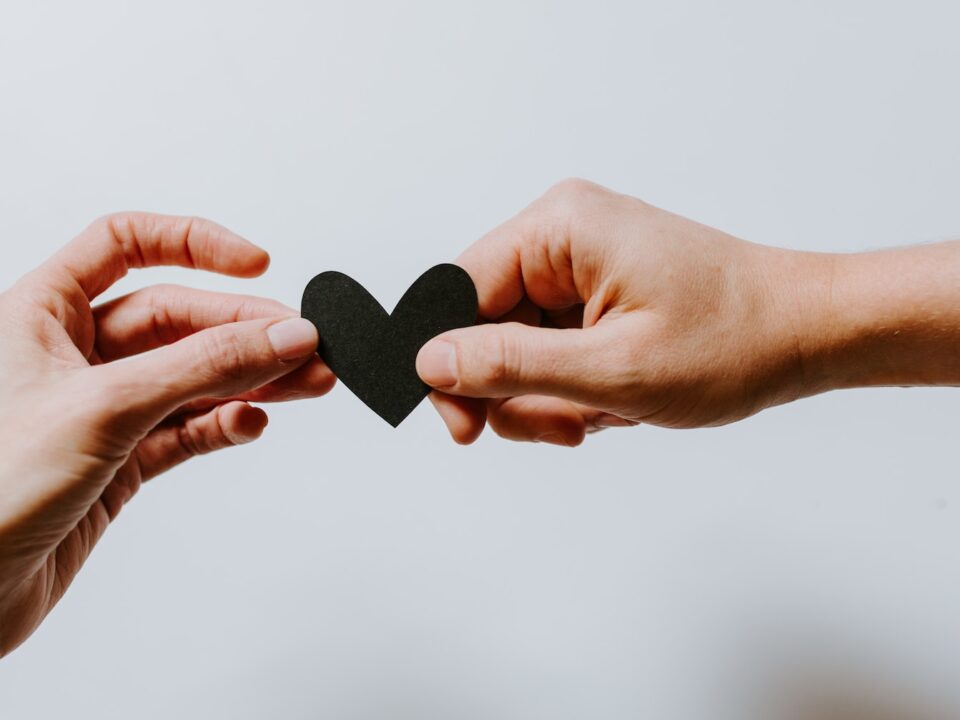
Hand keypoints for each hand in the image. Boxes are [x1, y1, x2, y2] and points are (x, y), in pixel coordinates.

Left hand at [0, 214, 333, 655]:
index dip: (194, 244)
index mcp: (43, 313)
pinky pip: (187, 429)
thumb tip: (282, 334)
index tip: (256, 263)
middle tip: (306, 346)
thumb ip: (202, 367)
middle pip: (179, 318)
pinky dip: (225, 425)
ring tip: (308, 382)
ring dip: (252, 379)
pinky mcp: (119, 461)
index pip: (126, 244)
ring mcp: (101, 410)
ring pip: (192, 377)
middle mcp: (73, 356)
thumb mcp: (105, 407)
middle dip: (247, 330)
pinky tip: (251, 423)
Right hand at [418, 179, 959, 444]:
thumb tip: (430, 362)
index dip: (450, 365)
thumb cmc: (733, 340)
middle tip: (564, 426)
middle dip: (516, 391)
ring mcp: (580, 265)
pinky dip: (572, 388)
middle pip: (484, 325)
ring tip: (602, 413)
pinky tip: (615, 401)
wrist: (807, 334)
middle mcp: (563, 235)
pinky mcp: (596, 292)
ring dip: (549, 397)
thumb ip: (510, 366)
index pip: (456, 292)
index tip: (466, 428)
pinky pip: (550, 349)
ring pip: (517, 347)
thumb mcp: (612, 369)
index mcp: (559, 228)